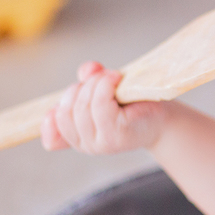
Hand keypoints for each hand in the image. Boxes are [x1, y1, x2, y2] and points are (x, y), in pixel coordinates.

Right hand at [40, 61, 167, 153]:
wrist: (163, 117)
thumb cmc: (132, 102)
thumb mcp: (103, 90)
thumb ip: (89, 80)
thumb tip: (87, 70)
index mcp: (79, 139)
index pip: (52, 137)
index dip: (51, 119)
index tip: (60, 105)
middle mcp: (87, 145)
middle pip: (65, 112)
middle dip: (80, 88)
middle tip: (101, 77)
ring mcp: (102, 142)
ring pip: (82, 106)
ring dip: (94, 84)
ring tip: (112, 76)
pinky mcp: (117, 134)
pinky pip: (100, 105)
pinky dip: (105, 85)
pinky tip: (116, 78)